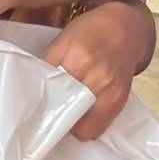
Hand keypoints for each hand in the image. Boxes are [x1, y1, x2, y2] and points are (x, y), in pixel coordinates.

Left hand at [42, 0, 152, 141]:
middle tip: (48, 112)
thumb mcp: (63, 40)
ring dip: (72, 126)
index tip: (32, 108)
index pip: (52, 92)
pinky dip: (88, 126)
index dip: (40, 102)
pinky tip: (82, 113)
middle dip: (56, 118)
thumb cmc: (91, 31)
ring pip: (84, 130)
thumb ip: (49, 64)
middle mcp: (98, 79)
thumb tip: (32, 90)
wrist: (126, 29)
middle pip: (68, 116)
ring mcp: (112, 94)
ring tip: (66, 113)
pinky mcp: (121, 104)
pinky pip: (99, 129)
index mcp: (79, 59)